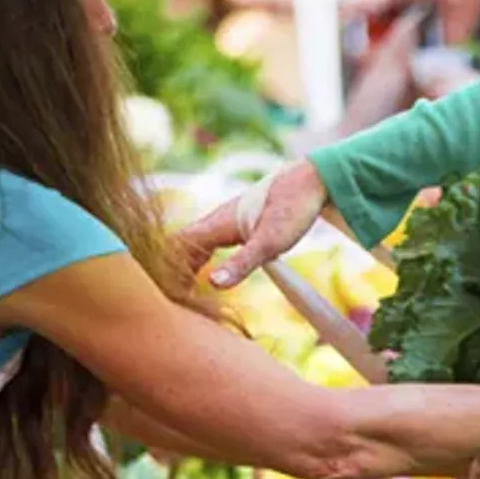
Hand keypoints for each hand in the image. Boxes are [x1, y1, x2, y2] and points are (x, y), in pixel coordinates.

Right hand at [181, 161, 327, 289]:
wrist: (311, 181)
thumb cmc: (292, 210)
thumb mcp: (269, 243)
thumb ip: (240, 264)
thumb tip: (213, 284)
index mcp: (217, 224)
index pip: (178, 246)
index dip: (169, 268)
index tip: (168, 293)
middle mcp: (216, 219)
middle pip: (183, 245)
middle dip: (175, 269)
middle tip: (173, 298)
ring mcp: (226, 219)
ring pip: (196, 242)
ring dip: (187, 263)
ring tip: (185, 289)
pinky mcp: (238, 222)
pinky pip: (209, 240)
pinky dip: (202, 257)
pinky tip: (208, 270)